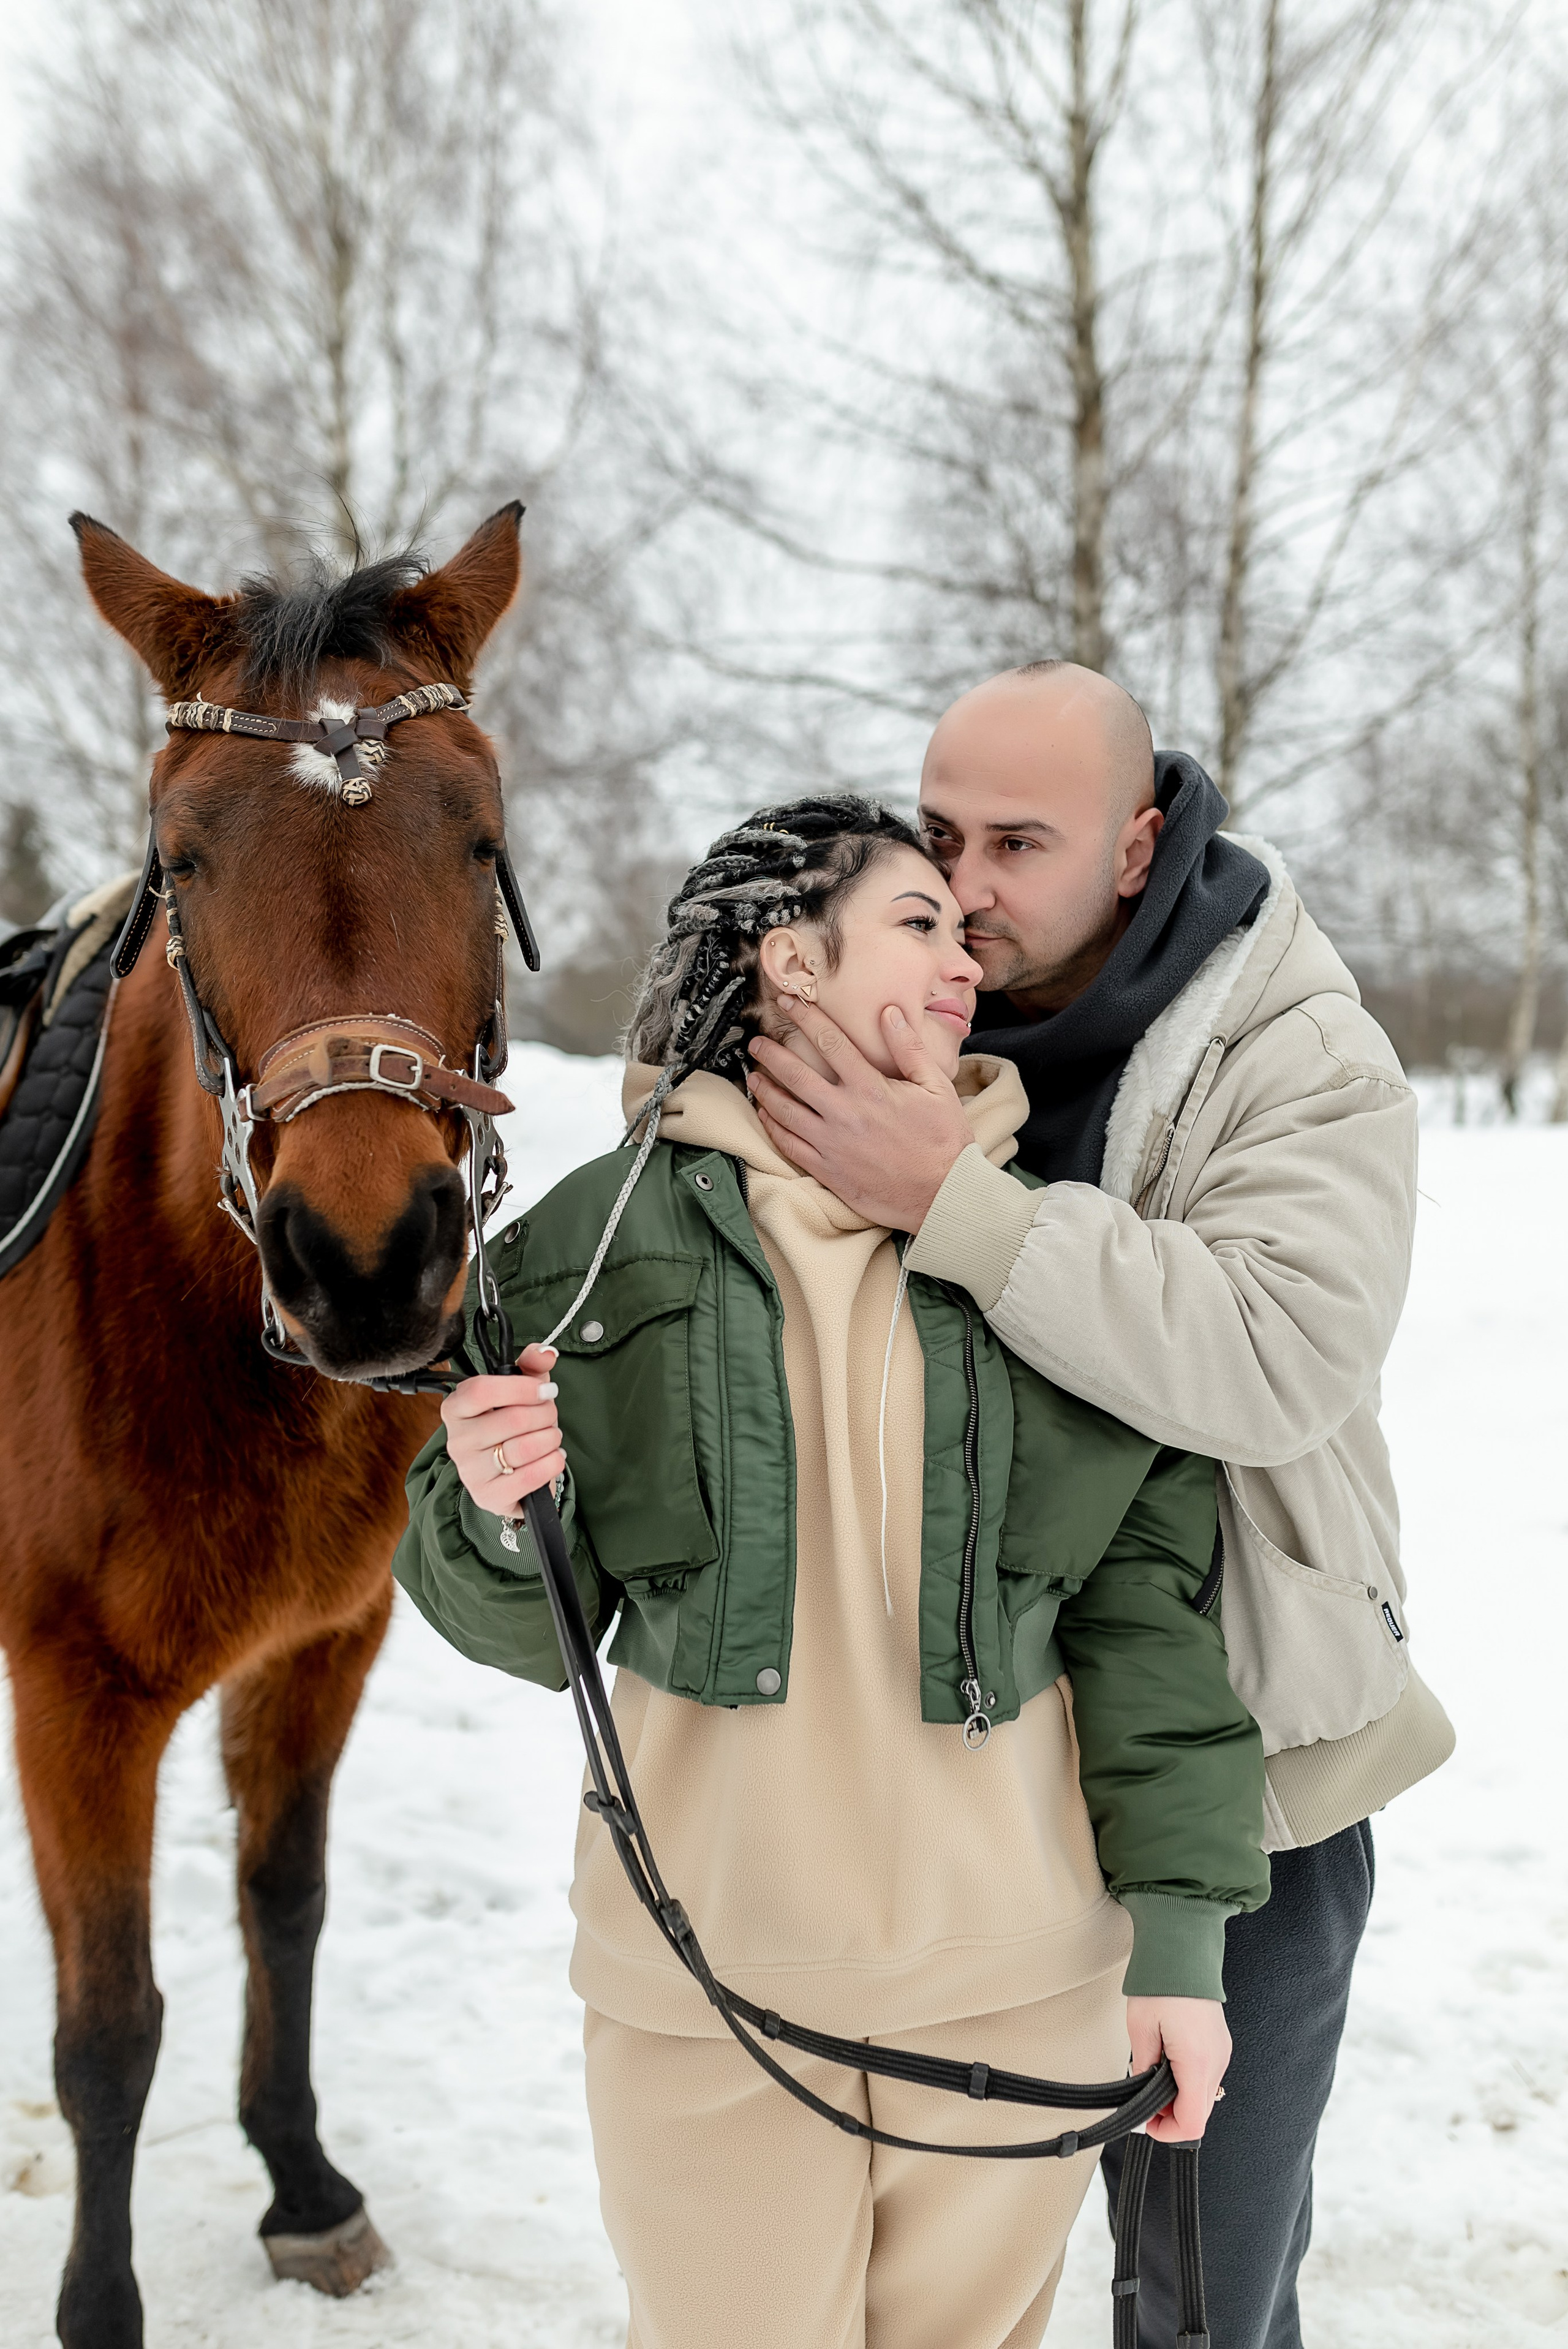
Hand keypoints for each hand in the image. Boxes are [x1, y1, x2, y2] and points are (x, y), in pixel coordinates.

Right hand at [441, 1342, 564, 1519]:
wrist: (510, 1472)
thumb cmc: (513, 1424)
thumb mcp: (521, 1390)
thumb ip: (532, 1365)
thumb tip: (546, 1353)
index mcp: (456, 1407)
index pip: (483, 1390)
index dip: (522, 1388)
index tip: (545, 1390)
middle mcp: (457, 1440)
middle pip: (513, 1419)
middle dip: (545, 1415)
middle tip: (549, 1417)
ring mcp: (470, 1472)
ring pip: (525, 1447)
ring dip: (550, 1439)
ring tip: (550, 1438)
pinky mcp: (488, 1497)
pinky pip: (530, 1477)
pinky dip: (551, 1464)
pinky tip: (552, 1458)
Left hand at [746, 1005, 972, 1230]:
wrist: (943, 1194)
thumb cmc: (944, 1140)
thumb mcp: (937, 1087)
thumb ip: (910, 1048)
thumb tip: (890, 1012)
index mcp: (871, 1088)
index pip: (830, 1042)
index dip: (806, 1018)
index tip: (789, 1002)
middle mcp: (845, 1114)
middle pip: (795, 1075)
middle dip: (771, 1054)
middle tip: (756, 1042)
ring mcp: (831, 1144)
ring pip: (784, 1111)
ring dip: (765, 1090)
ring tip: (753, 1076)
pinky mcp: (827, 1170)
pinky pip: (789, 1145)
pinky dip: (772, 1127)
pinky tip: (766, 1116)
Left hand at [1125, 1996, 1230, 2142]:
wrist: (1183, 1950)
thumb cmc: (1162, 1984)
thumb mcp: (1141, 2029)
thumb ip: (1144, 2069)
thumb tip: (1143, 2096)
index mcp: (1197, 2061)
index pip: (1192, 2121)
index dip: (1168, 2131)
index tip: (1148, 2123)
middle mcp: (1216, 2060)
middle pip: (1200, 2113)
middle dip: (1172, 2115)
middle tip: (1146, 2100)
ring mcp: (1221, 2052)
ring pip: (1203, 2095)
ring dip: (1179, 2097)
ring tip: (1154, 2074)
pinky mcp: (1220, 2044)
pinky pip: (1206, 2076)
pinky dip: (1188, 2080)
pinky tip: (1169, 2063)